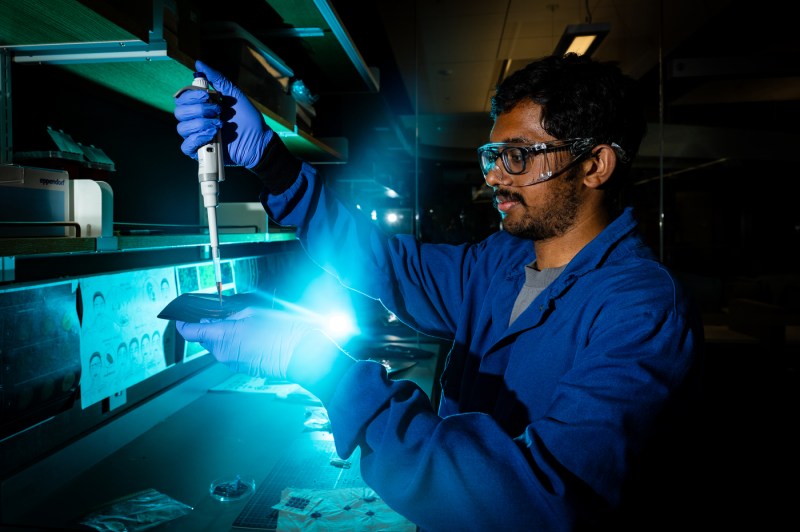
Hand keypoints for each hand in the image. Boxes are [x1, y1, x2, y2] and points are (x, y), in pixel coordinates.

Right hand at [174, 60, 273, 167]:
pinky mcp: (200, 151)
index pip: (182, 98)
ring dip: (200, 124)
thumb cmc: (247, 118)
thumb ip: (217, 79)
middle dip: (198, 109)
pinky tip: (212, 136)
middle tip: (218, 111)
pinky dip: (197, 139)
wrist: (258, 140)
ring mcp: (197, 136)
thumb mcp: (234, 94)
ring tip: (219, 125)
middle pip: (179, 112)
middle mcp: (195, 120)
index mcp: (200, 106)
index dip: (191, 96)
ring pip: (182, 128)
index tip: (208, 95)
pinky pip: (186, 146)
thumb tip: (199, 63)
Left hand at [176, 307, 316, 380]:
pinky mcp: (240, 368)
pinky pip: (229, 354)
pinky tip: (249, 337)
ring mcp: (231, 363)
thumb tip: (219, 316)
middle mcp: (222, 353)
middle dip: (208, 327)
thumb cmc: (280, 331)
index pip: (190, 332)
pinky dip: (233, 345)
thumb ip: (230, 314)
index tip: (182, 318)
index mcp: (222, 336)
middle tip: (221, 316)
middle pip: (203, 339)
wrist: (298, 353)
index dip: (183, 323)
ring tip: (241, 326)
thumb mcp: (253, 312)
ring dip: (222, 336)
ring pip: (216, 347)